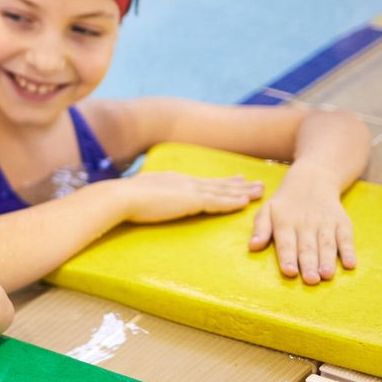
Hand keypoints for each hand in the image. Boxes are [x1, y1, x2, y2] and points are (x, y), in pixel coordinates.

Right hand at [114, 172, 262, 224]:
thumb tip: (143, 198)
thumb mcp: (140, 193)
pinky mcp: (191, 201)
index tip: (237, 179)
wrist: (122, 197)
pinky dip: (233, 202)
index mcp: (174, 180)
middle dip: (240, 184)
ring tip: (259, 191)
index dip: (222, 181)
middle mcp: (186, 182)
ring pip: (224, 191)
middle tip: (257, 183)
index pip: (204, 181)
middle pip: (218, 184)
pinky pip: (218, 202)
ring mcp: (190, 190)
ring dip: (243, 192)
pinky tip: (245, 203)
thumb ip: (148, 195)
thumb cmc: (124, 198)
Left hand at [248, 172, 355, 283]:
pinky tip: (350, 264)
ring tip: (327, 275)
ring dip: (328, 260)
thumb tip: (252, 246)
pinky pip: (346, 238)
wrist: (312, 180)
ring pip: (327, 244)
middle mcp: (306, 223)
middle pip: (308, 247)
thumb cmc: (285, 203)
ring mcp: (325, 223)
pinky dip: (349, 251)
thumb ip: (260, 229)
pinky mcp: (342, 222)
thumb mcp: (267, 210)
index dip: (288, 258)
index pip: (286, 243)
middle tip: (311, 280)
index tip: (290, 271)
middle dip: (309, 264)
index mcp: (285, 223)